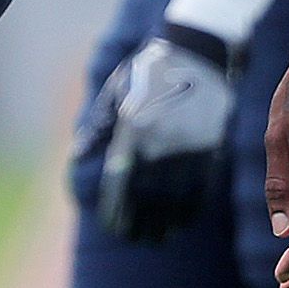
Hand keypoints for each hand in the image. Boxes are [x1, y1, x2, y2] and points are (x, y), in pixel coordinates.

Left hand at [88, 30, 238, 243]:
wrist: (197, 48)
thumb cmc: (149, 69)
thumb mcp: (118, 91)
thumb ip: (99, 127)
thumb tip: (78, 157)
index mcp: (134, 128)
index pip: (121, 180)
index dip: (116, 208)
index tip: (112, 226)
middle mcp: (161, 140)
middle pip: (149, 194)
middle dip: (140, 221)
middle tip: (134, 239)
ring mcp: (188, 143)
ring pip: (177, 194)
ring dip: (167, 221)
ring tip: (158, 237)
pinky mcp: (211, 143)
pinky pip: (201, 183)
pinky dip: (192, 206)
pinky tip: (184, 219)